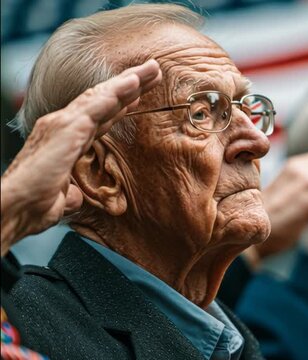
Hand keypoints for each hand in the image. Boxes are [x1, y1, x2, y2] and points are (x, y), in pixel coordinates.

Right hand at [1, 59, 161, 255]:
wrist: (13, 208)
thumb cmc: (32, 206)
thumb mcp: (60, 199)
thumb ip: (70, 193)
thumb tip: (74, 197)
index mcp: (66, 141)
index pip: (99, 118)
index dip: (120, 106)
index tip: (139, 96)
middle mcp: (64, 126)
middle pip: (105, 100)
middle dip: (130, 85)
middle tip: (154, 71)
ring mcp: (64, 124)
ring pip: (104, 96)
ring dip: (129, 81)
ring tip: (152, 69)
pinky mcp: (66, 128)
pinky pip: (97, 105)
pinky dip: (116, 92)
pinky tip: (133, 82)